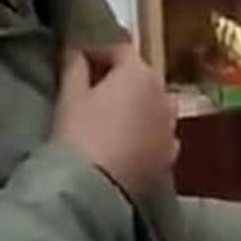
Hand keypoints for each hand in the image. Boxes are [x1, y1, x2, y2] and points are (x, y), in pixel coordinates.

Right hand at [52, 44, 178, 195]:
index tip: (78, 60)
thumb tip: (75, 49)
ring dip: (134, 107)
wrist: (95, 191)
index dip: (98, 52)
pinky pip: (156, 135)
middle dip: (118, 80)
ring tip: (108, 119)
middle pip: (141, 78)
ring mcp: (170, 128)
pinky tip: (124, 144)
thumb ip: (74, 66)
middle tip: (90, 90)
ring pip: (152, 107)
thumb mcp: (69, 97)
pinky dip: (143, 134)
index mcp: (140, 74)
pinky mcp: (170, 157)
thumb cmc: (79, 135)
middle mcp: (164, 95)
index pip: (120, 50)